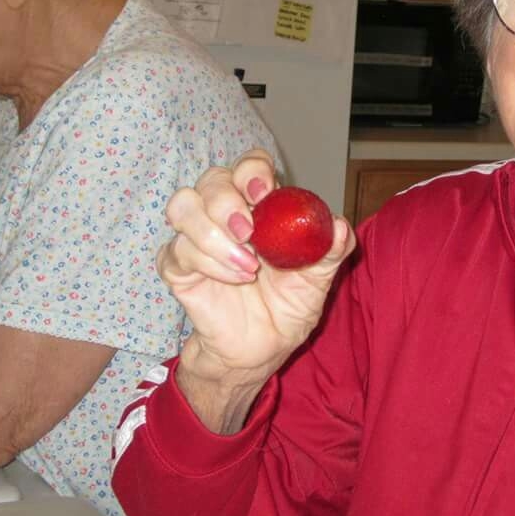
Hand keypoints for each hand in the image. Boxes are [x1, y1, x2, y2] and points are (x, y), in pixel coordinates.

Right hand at [157, 149, 355, 432]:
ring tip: (247, 266)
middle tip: (248, 231)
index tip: (263, 192)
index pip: (249, 166)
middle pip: (212, 179)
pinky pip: (176, 251)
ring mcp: (197, 238)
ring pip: (183, 206)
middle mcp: (224, 214)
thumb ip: (331, 252)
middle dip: (227, 201)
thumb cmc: (287, 306)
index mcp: (260, 206)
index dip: (252, 169)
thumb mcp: (318, 280)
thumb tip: (338, 228)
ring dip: (213, 233)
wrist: (263, 350)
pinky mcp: (178, 267)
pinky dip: (206, 262)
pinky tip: (234, 279)